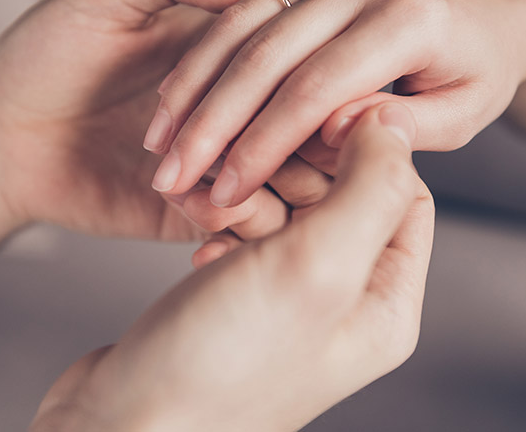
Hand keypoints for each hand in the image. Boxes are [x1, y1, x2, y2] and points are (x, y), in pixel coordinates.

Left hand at [0, 0, 301, 240]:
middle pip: (317, 129)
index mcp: (235, 48)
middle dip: (294, 143)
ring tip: (205, 182)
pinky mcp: (204, 212)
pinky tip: (182, 204)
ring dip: (264, 186)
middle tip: (242, 148)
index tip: (284, 90)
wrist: (1, 136)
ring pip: (300, 186)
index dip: (306, 76)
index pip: (307, 60)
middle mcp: (242, 107)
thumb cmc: (47, 53)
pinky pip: (252, 228)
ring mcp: (227, 162)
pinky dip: (232, 221)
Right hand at [29, 103, 434, 431]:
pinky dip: (215, 215)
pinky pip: (240, 226)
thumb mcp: (315, 268)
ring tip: (204, 201)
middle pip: (337, 191)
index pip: (402, 194)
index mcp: (383, 302)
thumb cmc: (219, 368)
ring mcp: (288, 297)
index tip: (311, 123)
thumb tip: (393, 123)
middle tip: (241, 170)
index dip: (361, 148)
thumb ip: (370, 190)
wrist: (124, 422)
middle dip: (285, 169)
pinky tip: (193, 227)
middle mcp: (343, 300)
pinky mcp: (237, 291)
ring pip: (281, 203)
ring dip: (241, 188)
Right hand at [145, 0, 525, 206]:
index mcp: (410, 17)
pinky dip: (203, 58)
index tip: (225, 190)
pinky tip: (173, 98)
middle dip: (212, 121)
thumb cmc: (477, 76)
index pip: (317, 88)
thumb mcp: (459, 116)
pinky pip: (243, 16)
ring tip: (159, 141)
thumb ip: (400, 126)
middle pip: (268, 55)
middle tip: (172, 174)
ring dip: (193, 87)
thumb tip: (330, 130)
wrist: (489, 19)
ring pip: (243, 30)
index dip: (264, 143)